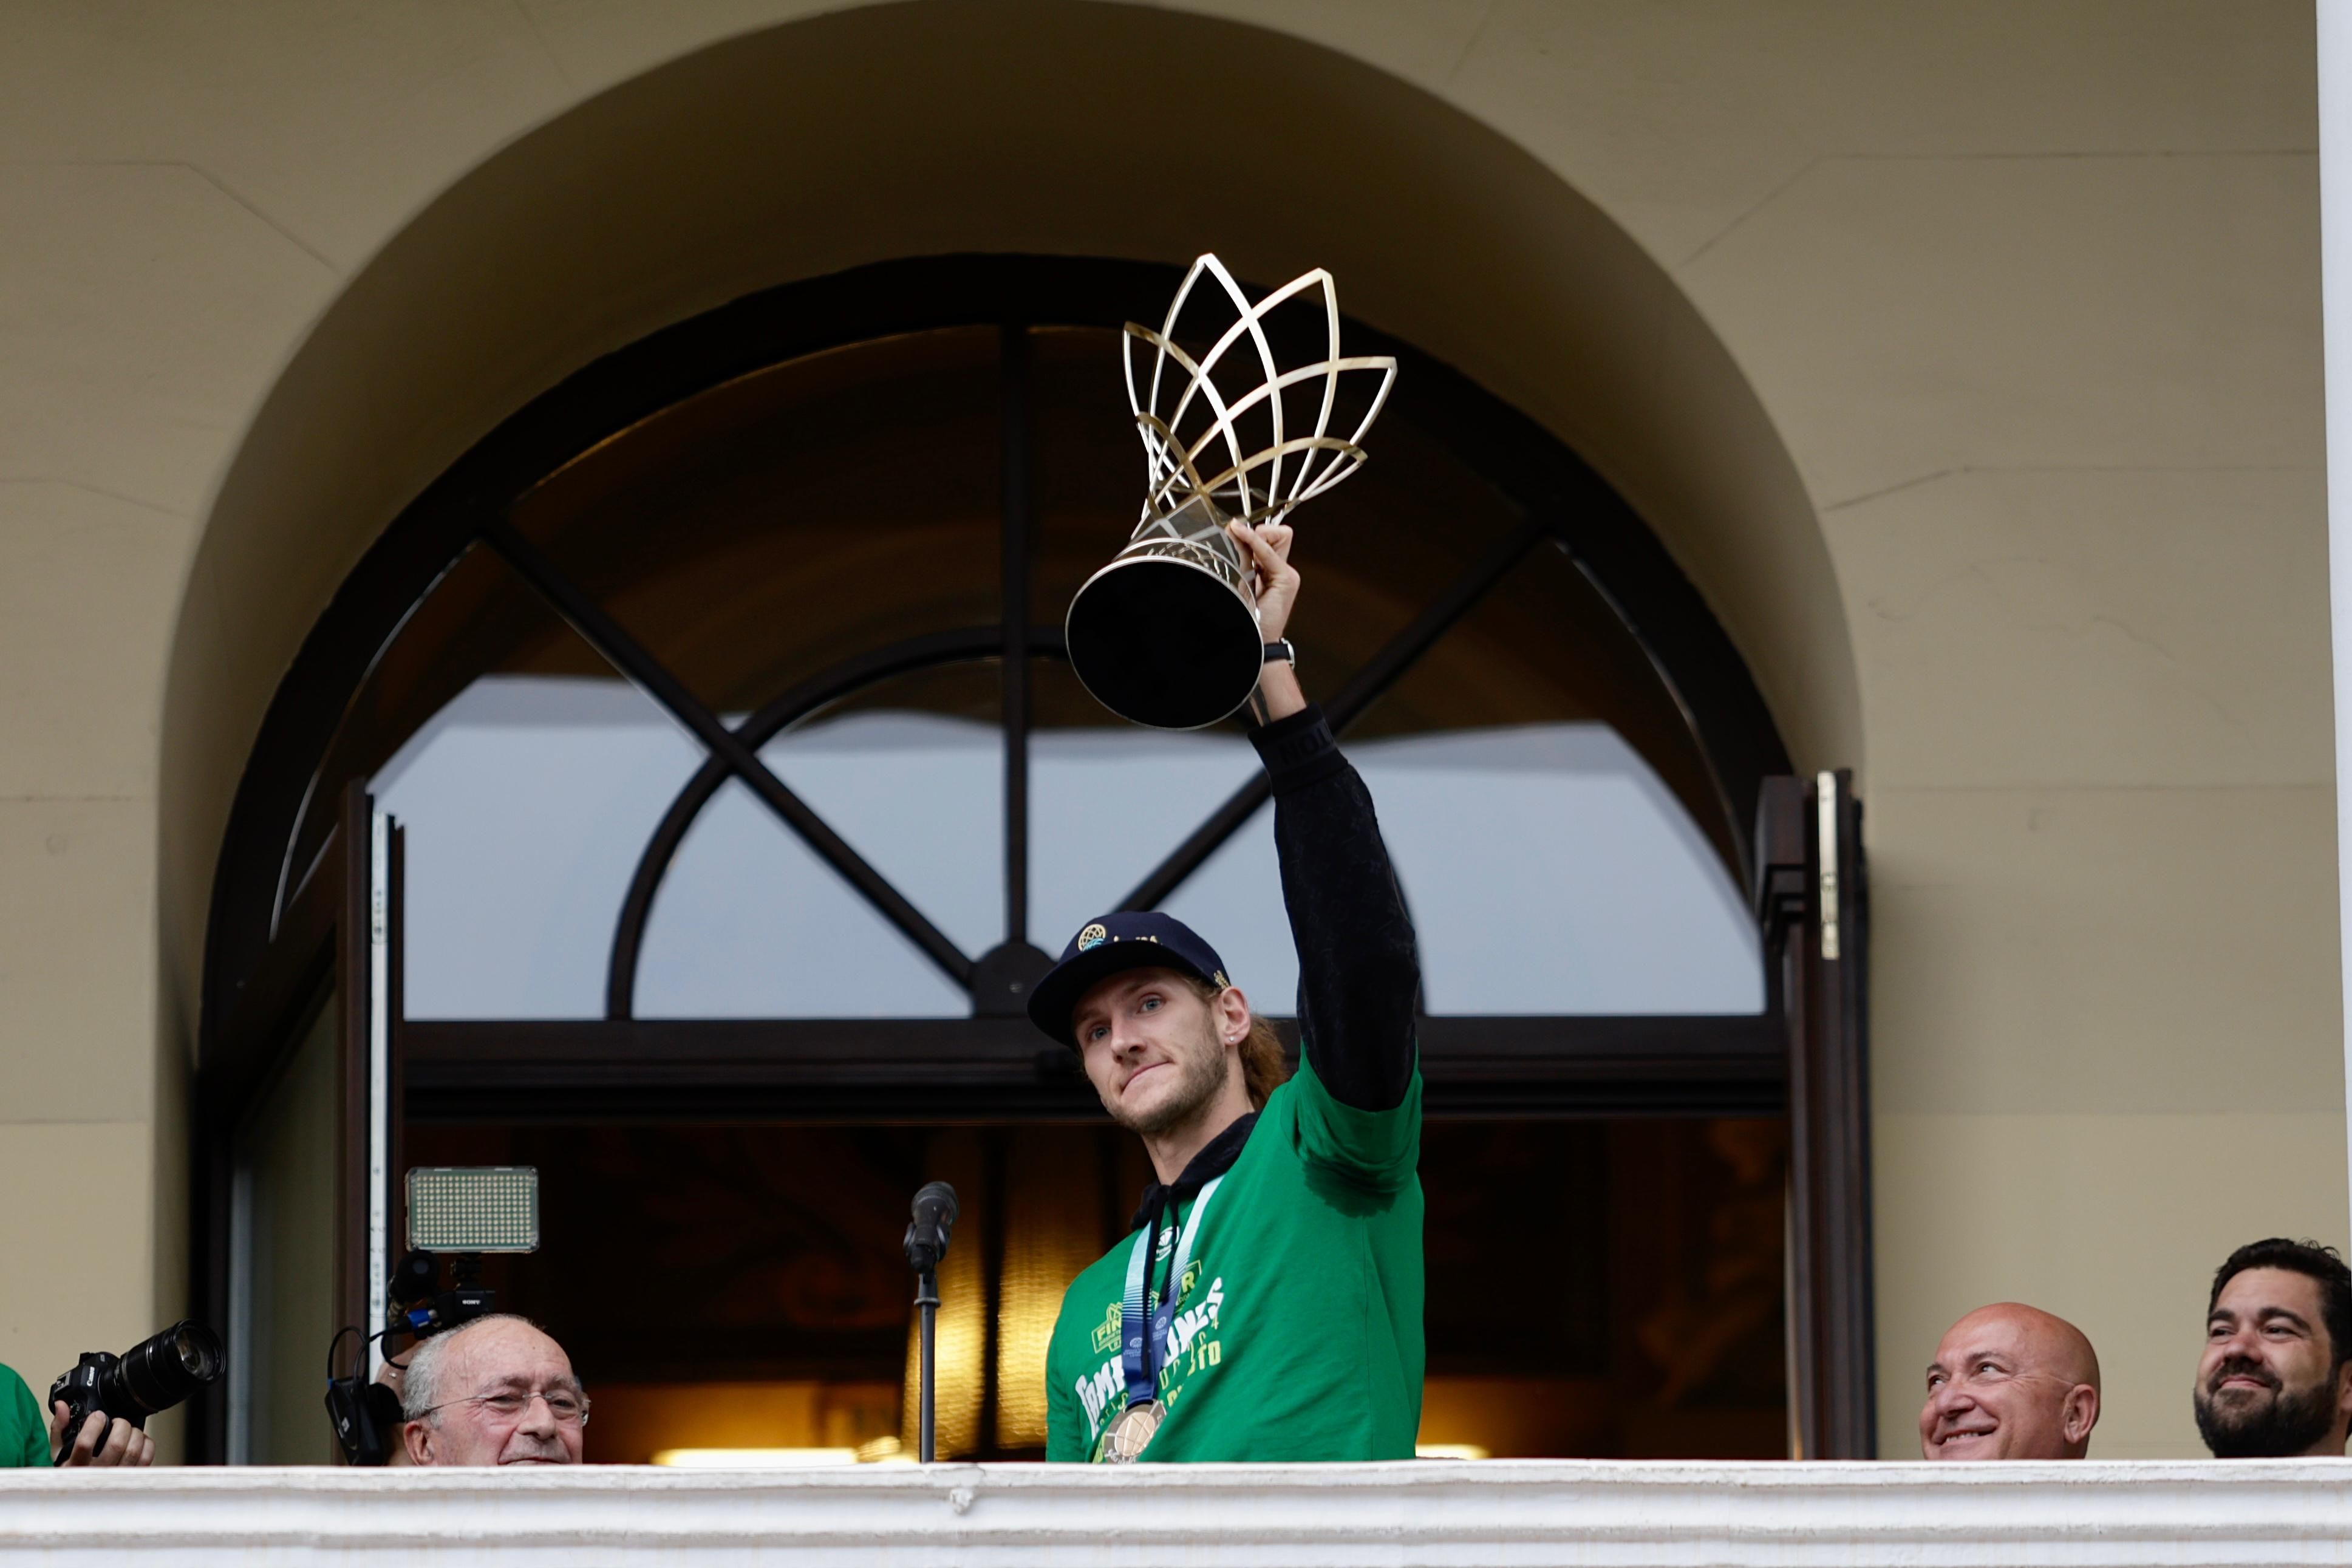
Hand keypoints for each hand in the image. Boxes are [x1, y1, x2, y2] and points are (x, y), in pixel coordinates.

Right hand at [50, 1402, 154, 1467]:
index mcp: (75, 1465)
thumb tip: (62, 1406)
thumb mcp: (59, 1451)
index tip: (98, 1416)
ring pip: (133, 1450)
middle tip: (116, 1422)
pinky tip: (136, 1442)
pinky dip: (146, 1443)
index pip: (85, 1444)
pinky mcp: (132, 1477)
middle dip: (120, 1425)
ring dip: (134, 1433)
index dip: (95, 1424)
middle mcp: (96, 1474)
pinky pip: (146, 1457)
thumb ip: (60, 1427)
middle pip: (116, 1444)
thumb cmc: (72, 1469)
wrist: (82, 1489)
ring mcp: (115, 1477)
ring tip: (126, 1431)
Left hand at [1227, 519, 1298, 643]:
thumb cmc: (1248, 614)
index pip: (1274, 537)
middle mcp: (1283, 570)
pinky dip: (1256, 542)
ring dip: (1259, 536)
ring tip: (1242, 542)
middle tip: (1241, 536)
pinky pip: (1269, 553)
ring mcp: (1287, 575)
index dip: (1255, 532)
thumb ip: (1244, 557)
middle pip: (1281, 533)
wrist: (1254, 638)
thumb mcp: (1243, 579)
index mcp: (1274, 570)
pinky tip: (1244, 534)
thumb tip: (1235, 531)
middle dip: (1261, 531)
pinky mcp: (1286, 580)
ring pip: (1281, 536)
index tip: (1235, 529)